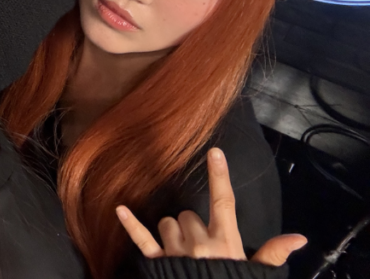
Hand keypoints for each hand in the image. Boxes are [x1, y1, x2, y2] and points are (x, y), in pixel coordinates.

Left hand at [117, 148, 305, 265]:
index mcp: (224, 242)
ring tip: (184, 251)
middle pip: (188, 215)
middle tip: (202, 246)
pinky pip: (142, 239)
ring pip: (167, 223)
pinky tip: (120, 209)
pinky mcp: (157, 263)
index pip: (223, 202)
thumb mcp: (255, 274)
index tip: (214, 153)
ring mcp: (176, 253)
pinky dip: (131, 224)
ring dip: (172, 232)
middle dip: (193, 226)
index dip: (219, 177)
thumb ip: (273, 253)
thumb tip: (298, 238)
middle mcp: (199, 244)